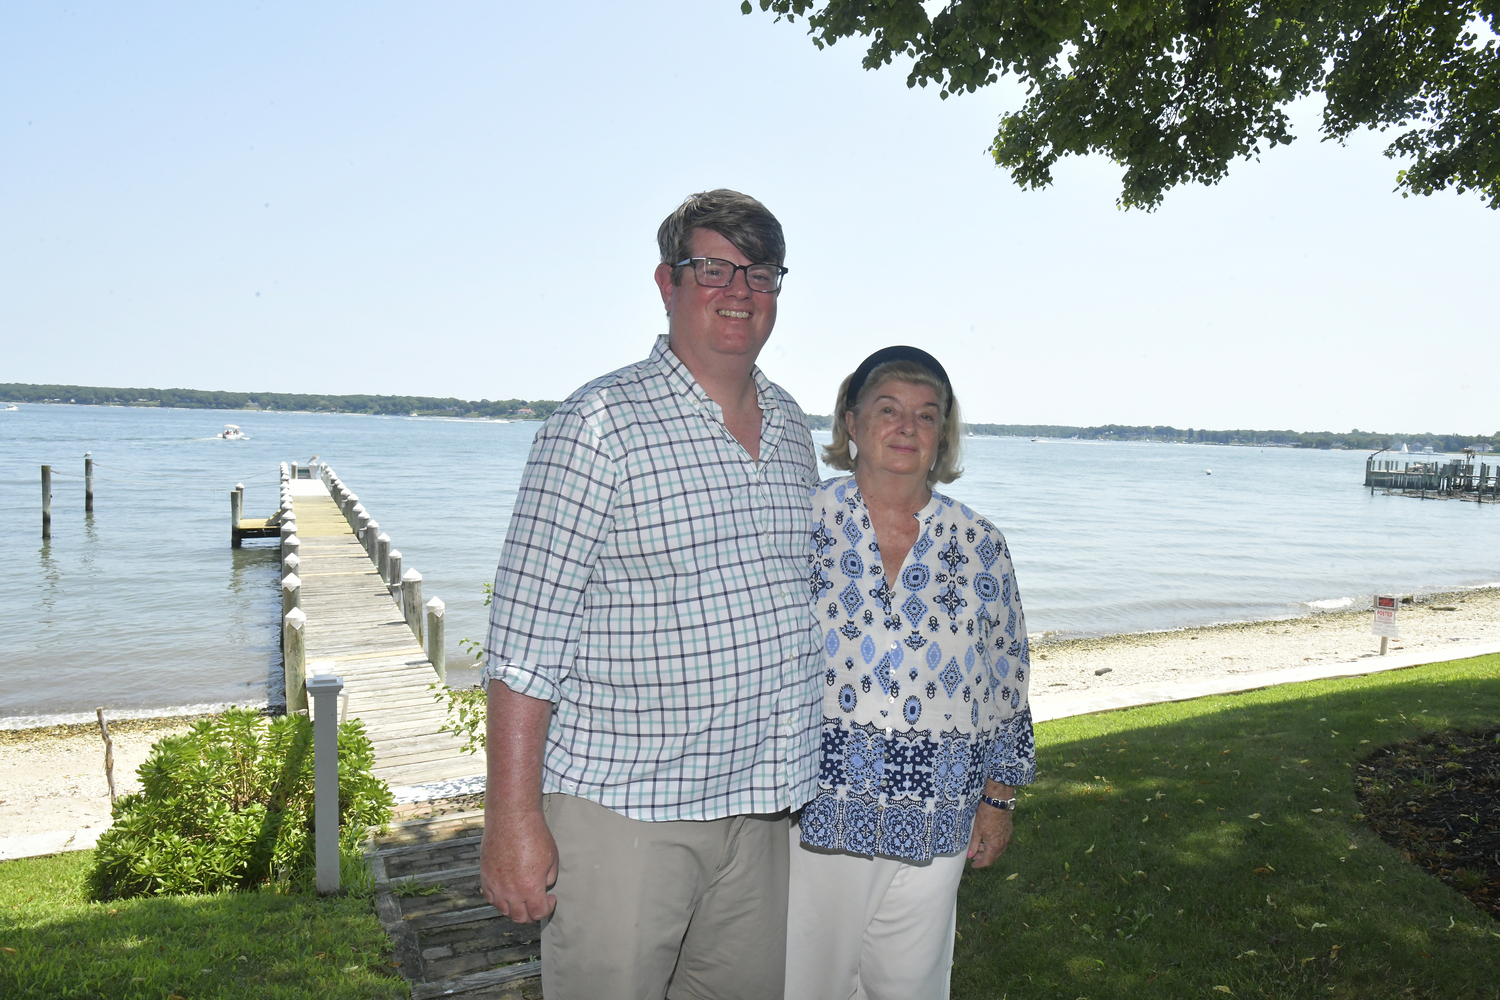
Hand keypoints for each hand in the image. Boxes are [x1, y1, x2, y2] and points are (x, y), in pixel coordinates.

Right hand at [480, 806, 558, 922]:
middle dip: (531, 914)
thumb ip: (549, 878)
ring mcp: (496, 885)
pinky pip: (490, 897)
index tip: (551, 898)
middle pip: (520, 917)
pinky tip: (507, 891)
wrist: (512, 818)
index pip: (538, 913)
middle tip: (537, 904)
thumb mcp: (552, 857)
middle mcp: (511, 891)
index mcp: (531, 888)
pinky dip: (499, 900)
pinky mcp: (485, 876)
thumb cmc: (534, 835)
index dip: (548, 909)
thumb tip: (544, 886)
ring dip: (515, 908)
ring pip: (504, 910)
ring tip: (522, 898)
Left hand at [967, 800, 1013, 868]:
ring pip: (998, 850)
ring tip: (979, 846)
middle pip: (993, 857)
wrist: (998, 803)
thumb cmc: (986, 815)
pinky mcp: (1008, 831)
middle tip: (974, 856)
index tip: (973, 865)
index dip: (979, 864)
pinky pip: (1001, 843)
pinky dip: (994, 844)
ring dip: (988, 850)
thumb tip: (970, 856)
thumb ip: (973, 845)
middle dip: (983, 858)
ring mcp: (1007, 838)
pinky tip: (987, 839)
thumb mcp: (977, 831)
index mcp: (995, 846)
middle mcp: (1003, 844)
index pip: (987, 861)